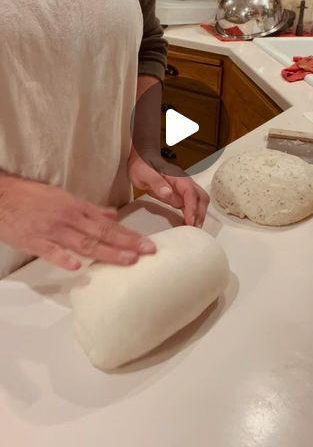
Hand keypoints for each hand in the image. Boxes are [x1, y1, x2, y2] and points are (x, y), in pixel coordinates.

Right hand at [0, 176, 155, 270]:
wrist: (4, 196)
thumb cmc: (34, 196)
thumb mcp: (65, 197)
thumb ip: (90, 209)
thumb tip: (113, 214)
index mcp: (77, 207)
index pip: (108, 223)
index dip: (129, 234)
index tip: (146, 243)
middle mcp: (69, 218)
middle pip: (102, 233)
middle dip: (126, 243)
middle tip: (147, 251)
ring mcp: (52, 230)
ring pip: (83, 242)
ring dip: (107, 252)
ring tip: (126, 260)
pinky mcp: (35, 241)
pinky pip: (51, 251)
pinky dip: (63, 258)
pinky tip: (76, 267)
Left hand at [128, 151, 208, 226]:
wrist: (141, 161)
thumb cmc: (143, 166)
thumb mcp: (145, 174)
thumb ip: (157, 183)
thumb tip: (168, 193)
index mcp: (177, 177)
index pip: (190, 192)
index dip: (192, 207)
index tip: (190, 220)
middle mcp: (183, 182)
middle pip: (200, 197)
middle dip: (200, 212)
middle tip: (195, 227)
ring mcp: (182, 188)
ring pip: (198, 201)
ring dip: (198, 214)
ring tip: (193, 228)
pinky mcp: (179, 194)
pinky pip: (190, 204)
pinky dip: (192, 214)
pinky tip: (187, 222)